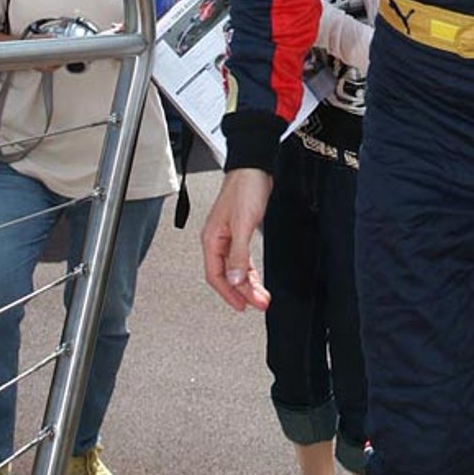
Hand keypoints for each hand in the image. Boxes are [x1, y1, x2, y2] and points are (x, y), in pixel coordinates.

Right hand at [201, 168, 272, 311]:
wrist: (254, 168)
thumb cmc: (245, 189)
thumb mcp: (242, 224)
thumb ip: (238, 254)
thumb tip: (233, 279)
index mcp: (212, 239)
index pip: (216, 275)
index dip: (228, 293)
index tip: (243, 306)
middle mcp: (218, 240)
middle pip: (227, 275)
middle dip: (243, 291)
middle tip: (258, 303)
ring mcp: (229, 237)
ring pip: (236, 268)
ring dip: (249, 284)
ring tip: (261, 297)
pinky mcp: (240, 232)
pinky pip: (242, 259)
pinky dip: (250, 271)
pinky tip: (256, 279)